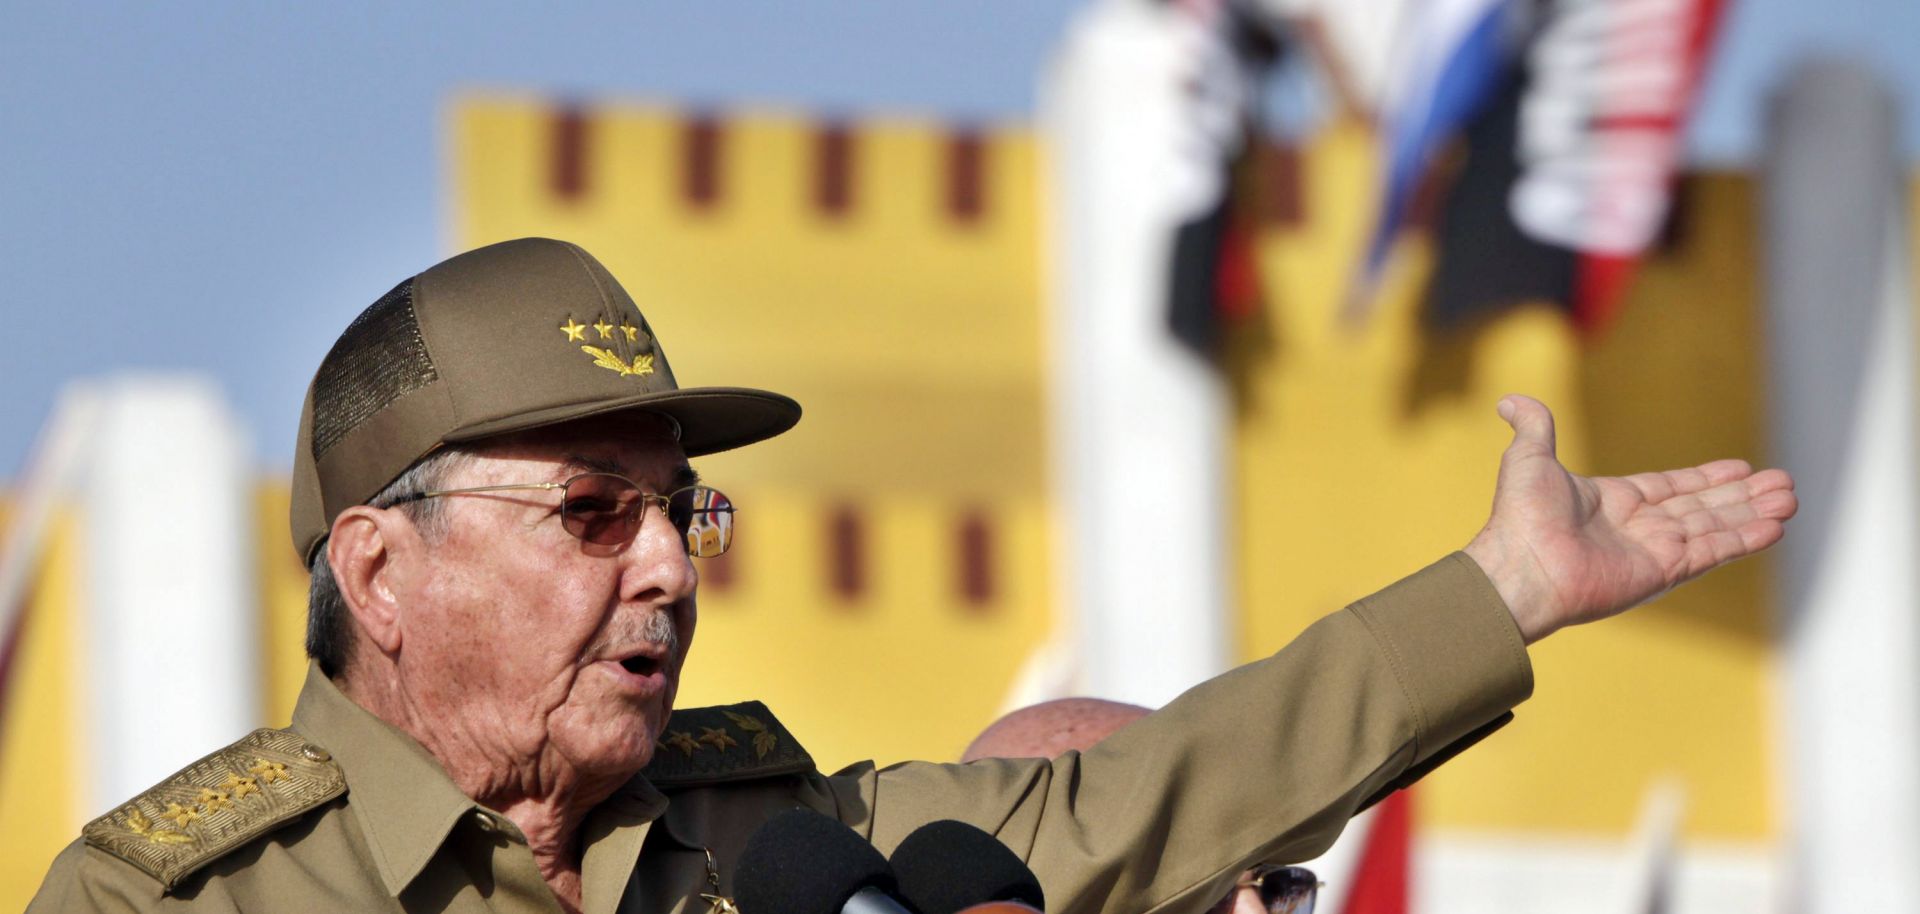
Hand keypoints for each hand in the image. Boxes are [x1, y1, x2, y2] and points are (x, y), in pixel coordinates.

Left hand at [1463, 395, 1796, 643]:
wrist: (1520, 567)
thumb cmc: (1520, 517)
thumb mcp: (1530, 459)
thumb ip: (1535, 427)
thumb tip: (1509, 400)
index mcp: (1612, 502)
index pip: (1671, 487)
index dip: (1706, 479)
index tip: (1739, 468)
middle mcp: (1638, 528)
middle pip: (1703, 507)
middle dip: (1742, 495)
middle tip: (1783, 482)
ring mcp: (1653, 551)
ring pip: (1716, 527)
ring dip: (1753, 513)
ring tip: (1790, 499)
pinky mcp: (1664, 572)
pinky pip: (1713, 552)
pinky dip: (1744, 539)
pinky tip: (1775, 527)